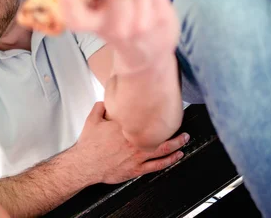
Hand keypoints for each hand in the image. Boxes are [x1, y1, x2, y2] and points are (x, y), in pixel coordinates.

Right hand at [72, 102, 188, 183]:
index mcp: (125, 127)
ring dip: (176, 144)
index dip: (157, 115)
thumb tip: (105, 101)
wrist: (85, 164)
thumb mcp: (91, 121)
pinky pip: (157, 165)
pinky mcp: (136, 169)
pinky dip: (169, 160)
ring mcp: (137, 156)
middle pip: (160, 135)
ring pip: (162, 150)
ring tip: (184, 140)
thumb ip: (100, 108)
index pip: (145, 118)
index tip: (164, 110)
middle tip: (183, 127)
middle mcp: (134, 141)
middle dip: (174, 131)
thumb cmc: (89, 145)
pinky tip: (176, 157)